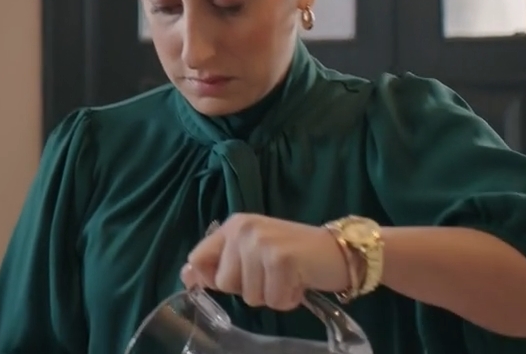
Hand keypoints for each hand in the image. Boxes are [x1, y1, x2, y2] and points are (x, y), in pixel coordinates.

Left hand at [181, 213, 351, 310]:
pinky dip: (288, 299)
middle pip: (225, 284)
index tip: (237, 280)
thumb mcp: (254, 254)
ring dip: (272, 295)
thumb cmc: (296, 256)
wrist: (340, 251)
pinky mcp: (280, 259)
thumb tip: (185, 276)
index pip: (198, 258)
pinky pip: (273, 300)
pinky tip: (299, 281)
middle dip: (250, 289)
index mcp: (233, 225)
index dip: (209, 278)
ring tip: (288, 276)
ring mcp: (261, 242)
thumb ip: (222, 264)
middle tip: (274, 274)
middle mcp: (243, 229)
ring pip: (249, 296)